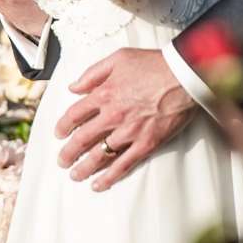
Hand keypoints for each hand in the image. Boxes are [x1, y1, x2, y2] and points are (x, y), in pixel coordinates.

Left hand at [55, 47, 197, 188]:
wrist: (184, 75)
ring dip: (84, 168)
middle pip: (82, 140)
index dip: (63, 127)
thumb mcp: (118, 58)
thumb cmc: (154, 64)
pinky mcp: (146, 143)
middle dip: (68, 153)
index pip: (74, 115)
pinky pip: (123, 164)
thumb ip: (93, 73)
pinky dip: (109, 177)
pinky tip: (99, 185)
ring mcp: (129, 132)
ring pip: (99, 156)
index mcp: (104, 94)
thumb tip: (74, 87)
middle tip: (62, 161)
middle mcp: (112, 115)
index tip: (59, 134)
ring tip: (75, 176)